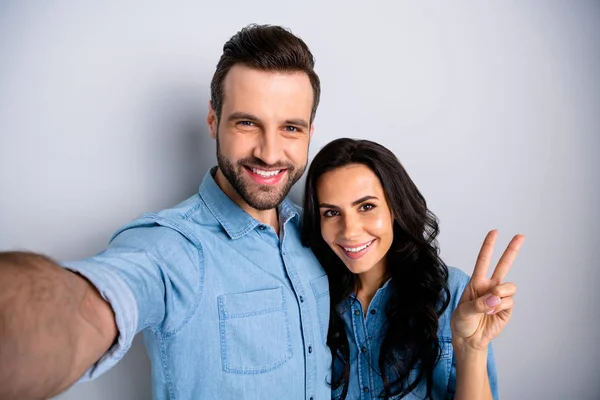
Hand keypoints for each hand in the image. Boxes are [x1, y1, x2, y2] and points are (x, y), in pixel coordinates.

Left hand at [450, 230, 524, 351]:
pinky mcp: (507, 308)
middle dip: (512, 250)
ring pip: (509, 286)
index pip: (483, 261)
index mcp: (476, 282)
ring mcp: (500, 297)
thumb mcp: (463, 312)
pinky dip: (500, 308)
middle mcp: (490, 286)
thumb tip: (494, 299)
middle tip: (521, 236)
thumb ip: (478, 304)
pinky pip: (509, 302)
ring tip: (489, 305)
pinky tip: (492, 313)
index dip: (488, 246)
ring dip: (500, 294)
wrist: (469, 339)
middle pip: (503, 265)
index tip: (494, 232)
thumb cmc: (462, 322)